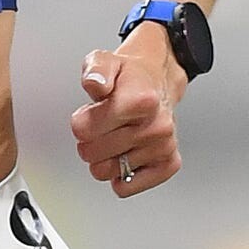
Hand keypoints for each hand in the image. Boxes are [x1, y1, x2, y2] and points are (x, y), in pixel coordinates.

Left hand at [70, 27, 186, 197]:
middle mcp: (157, 126)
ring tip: (110, 137)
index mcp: (142, 100)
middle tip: (96, 126)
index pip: (88, 129)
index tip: (86, 113)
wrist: (156, 81)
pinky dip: (118, 175)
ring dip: (102, 157)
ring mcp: (164, 147)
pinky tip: (120, 156)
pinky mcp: (168, 164)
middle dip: (87, 140)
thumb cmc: (128, 75)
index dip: (80, 122)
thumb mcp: (103, 61)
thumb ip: (94, 71)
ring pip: (108, 171)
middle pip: (94, 152)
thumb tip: (94, 84)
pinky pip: (128, 187)